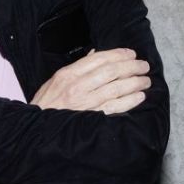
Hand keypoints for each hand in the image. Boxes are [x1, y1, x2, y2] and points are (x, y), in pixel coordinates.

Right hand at [30, 48, 150, 114]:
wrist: (37, 129)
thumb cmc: (47, 104)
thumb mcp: (56, 80)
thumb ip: (77, 67)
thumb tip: (95, 54)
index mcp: (68, 74)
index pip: (99, 59)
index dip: (118, 54)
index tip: (131, 54)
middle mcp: (78, 87)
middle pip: (111, 71)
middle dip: (131, 67)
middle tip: (144, 66)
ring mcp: (86, 103)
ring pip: (116, 88)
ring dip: (134, 83)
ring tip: (146, 80)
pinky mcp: (92, 118)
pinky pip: (116, 107)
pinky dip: (130, 100)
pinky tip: (140, 96)